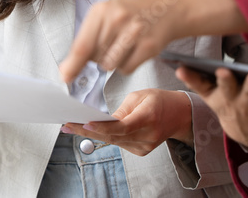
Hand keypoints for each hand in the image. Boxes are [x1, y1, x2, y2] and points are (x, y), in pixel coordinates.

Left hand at [59, 0, 247, 82]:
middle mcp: (117, 19)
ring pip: (110, 65)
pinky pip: (127, 69)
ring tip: (124, 45)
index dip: (72, 65)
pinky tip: (134, 50)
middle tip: (113, 43)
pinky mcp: (149, 46)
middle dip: (99, 58)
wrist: (167, 7)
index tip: (65, 77)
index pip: (81, 45)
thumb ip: (86, 40)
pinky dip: (127, 65)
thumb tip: (67, 70)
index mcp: (101, 10)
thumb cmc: (131, 13)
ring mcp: (135, 32)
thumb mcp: (106, 15)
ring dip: (114, 62)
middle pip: (96, 58)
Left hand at [62, 89, 192, 156]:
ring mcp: (145, 146)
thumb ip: (121, 109)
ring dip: (93, 134)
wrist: (179, 115)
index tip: (84, 123)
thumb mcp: (140, 96)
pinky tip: (93, 130)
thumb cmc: (160, 100)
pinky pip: (120, 144)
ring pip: (114, 141)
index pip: (122, 126)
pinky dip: (107, 137)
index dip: (102, 127)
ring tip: (72, 126)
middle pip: (113, 136)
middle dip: (88, 130)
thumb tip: (102, 120)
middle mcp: (148, 135)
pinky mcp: (142, 151)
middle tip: (68, 125)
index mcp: (148, 117)